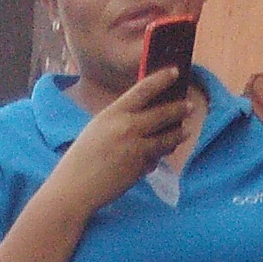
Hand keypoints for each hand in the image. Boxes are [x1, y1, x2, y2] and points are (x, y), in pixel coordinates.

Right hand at [52, 63, 192, 215]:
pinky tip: (157, 157)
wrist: (74, 189)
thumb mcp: (98, 128)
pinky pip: (155, 159)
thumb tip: (142, 116)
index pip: (144, 89)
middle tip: (188, 106)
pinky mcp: (139, 169)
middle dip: (178, 109)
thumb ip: (119, 119)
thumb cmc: (81, 159)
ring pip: (166, 138)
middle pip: (163, 113)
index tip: (175, 72)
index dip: (162, 78)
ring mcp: (136, 148)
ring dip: (178, 134)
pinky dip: (157, 158)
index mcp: (114, 113)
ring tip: (185, 131)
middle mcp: (128, 127)